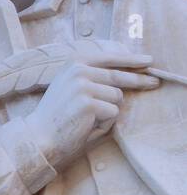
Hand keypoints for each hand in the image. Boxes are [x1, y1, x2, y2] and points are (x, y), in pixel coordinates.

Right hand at [24, 48, 158, 166]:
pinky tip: (87, 125)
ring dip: (109, 111)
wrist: (40, 135)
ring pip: (117, 97)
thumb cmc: (59, 115)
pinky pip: (113, 112)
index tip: (148, 60)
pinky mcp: (88, 103)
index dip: (130, 60)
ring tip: (88, 119)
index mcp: (73, 64)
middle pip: (118, 76)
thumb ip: (95, 79)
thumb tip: (129, 77)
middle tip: (155, 82)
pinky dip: (104, 122)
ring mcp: (82, 85)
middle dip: (138, 81)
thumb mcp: (73, 88)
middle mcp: (77, 70)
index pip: (108, 58)